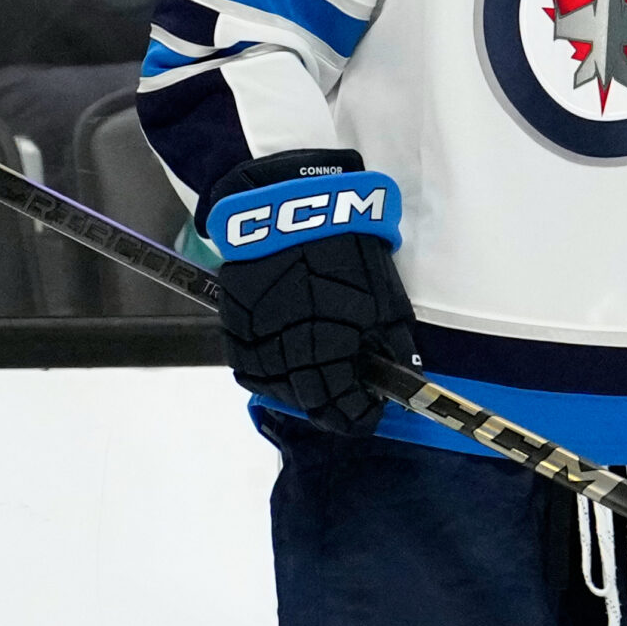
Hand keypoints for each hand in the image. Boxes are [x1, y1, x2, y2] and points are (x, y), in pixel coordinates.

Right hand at [203, 150, 417, 436]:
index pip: (341, 403)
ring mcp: (254, 340)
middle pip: (306, 400)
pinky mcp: (232, 325)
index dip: (358, 415)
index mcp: (330, 347)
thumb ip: (389, 343)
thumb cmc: (349, 250)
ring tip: (322, 390)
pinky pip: (248, 367)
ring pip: (274, 388)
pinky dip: (269, 377)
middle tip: (349, 407)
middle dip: (331, 408)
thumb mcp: (385, 298)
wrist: (291, 209)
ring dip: (300, 396)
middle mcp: (286, 351)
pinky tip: (287, 373)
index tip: (369, 416)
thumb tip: (394, 374)